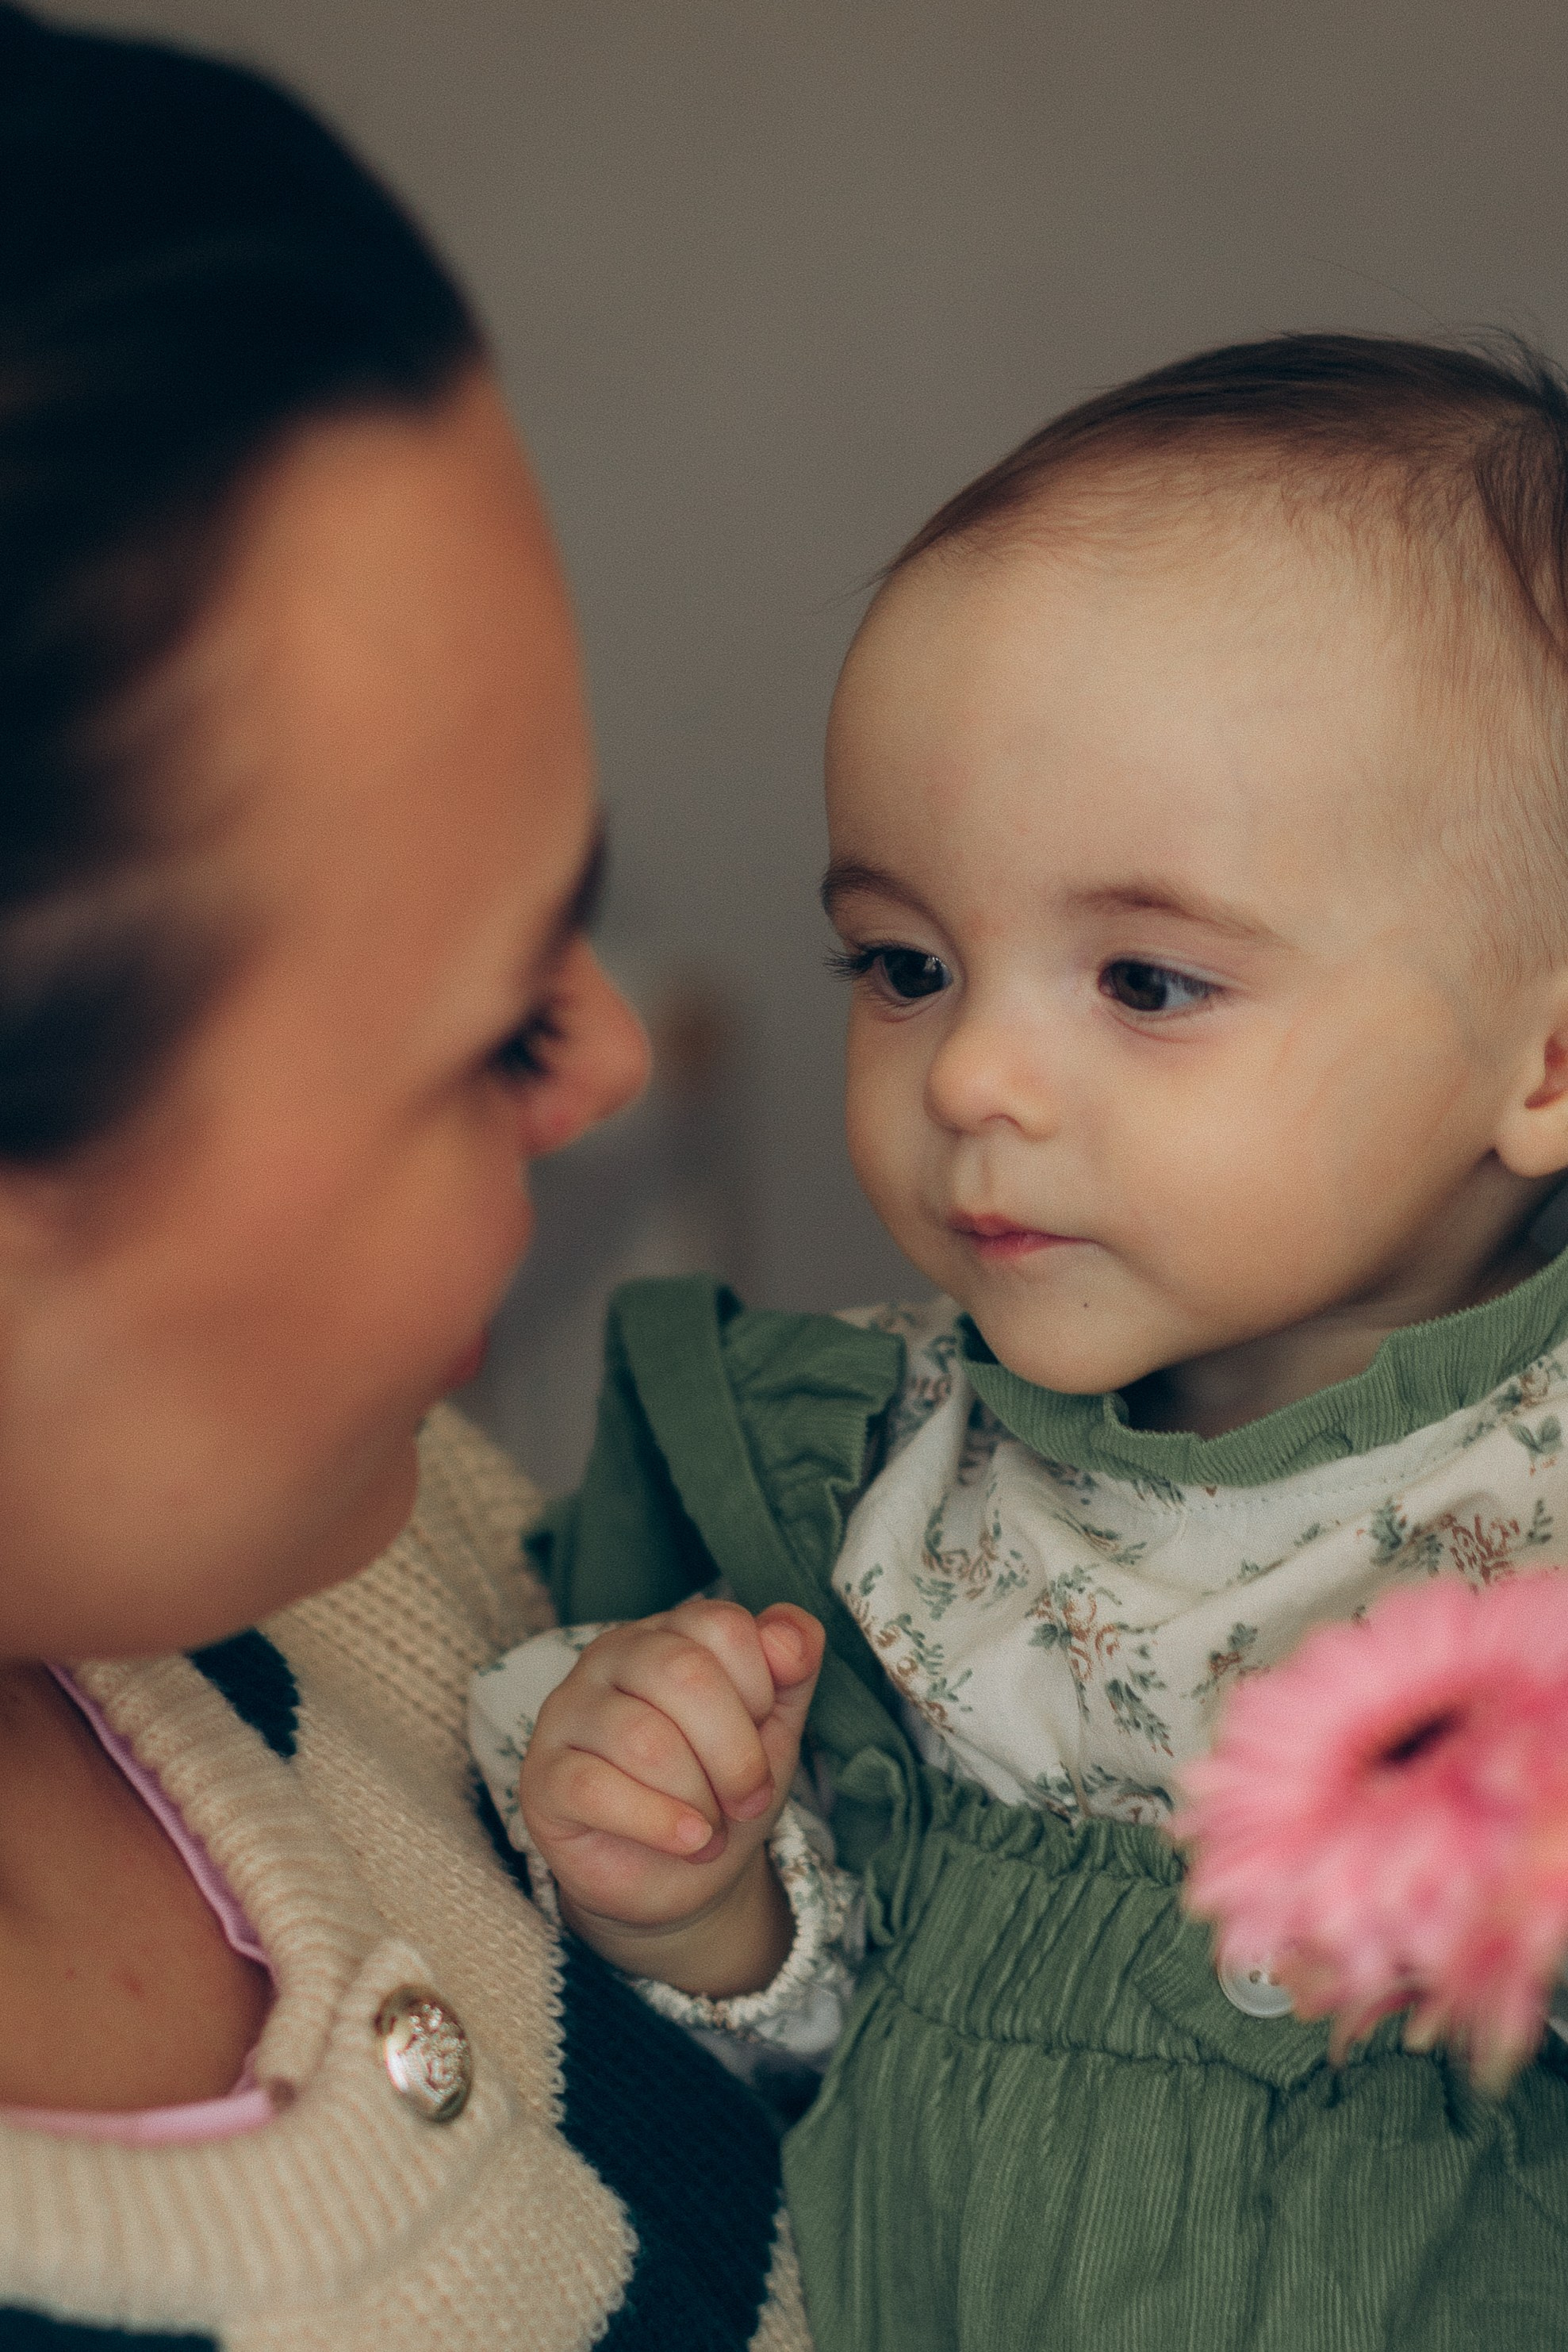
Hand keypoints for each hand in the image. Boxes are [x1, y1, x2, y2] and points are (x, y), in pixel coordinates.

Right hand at [518, 1597, 825, 1994]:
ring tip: (710, 1828)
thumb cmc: (722, 1788)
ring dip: (699, 1797)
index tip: (763, 1735)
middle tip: (748, 1799)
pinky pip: (596, 1787)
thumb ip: (792, 1668)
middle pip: (684, 1673)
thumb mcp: (775, 1726)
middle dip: (736, 1753)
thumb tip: (792, 1635)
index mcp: (668, 1632)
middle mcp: (609, 1657)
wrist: (678, 1877)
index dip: (761, 1692)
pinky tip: (687, 1840)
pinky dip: (658, 1822)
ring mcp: (568, 1713)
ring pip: (644, 1738)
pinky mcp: (542, 1777)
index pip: (722, 1627)